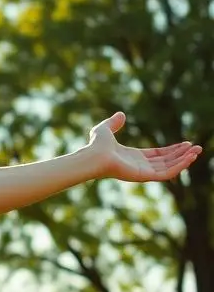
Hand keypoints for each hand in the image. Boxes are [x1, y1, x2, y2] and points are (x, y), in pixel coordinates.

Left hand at [86, 111, 202, 182]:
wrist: (92, 155)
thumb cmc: (95, 145)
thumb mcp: (105, 129)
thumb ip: (113, 123)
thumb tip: (121, 114)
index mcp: (133, 157)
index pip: (158, 155)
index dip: (172, 150)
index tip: (186, 144)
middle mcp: (139, 166)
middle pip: (166, 161)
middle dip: (182, 155)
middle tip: (198, 148)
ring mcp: (142, 172)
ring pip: (169, 168)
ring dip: (184, 160)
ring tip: (197, 151)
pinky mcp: (144, 176)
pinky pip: (166, 173)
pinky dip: (179, 166)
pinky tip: (189, 157)